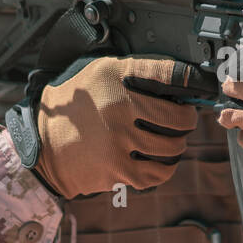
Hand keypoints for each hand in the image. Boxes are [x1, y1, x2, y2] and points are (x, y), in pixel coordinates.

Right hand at [35, 56, 200, 197]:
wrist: (42, 142)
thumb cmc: (75, 104)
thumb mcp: (99, 71)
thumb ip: (135, 70)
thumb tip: (178, 77)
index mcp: (115, 76)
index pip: (170, 73)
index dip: (193, 79)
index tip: (200, 85)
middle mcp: (119, 106)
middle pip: (180, 117)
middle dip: (187, 119)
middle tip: (182, 119)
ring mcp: (119, 141)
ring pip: (173, 147)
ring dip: (176, 144)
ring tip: (169, 140)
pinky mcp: (117, 170)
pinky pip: (158, 172)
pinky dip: (164, 167)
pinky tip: (158, 159)